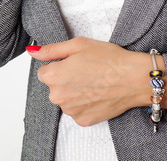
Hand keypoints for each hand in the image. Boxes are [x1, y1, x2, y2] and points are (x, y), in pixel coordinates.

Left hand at [28, 36, 166, 126]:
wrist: (134, 78)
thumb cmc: (109, 59)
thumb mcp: (78, 45)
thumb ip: (51, 50)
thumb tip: (32, 52)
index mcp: (54, 76)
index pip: (44, 72)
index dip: (59, 65)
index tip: (74, 63)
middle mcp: (58, 97)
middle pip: (54, 87)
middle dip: (66, 79)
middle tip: (86, 71)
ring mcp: (71, 111)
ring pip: (66, 99)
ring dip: (75, 93)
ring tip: (94, 82)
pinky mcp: (83, 120)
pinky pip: (77, 111)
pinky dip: (85, 104)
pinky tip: (98, 94)